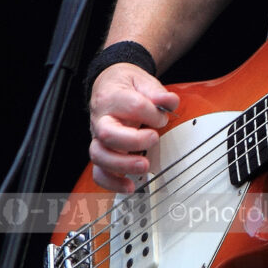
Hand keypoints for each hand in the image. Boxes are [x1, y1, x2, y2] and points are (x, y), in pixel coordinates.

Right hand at [88, 63, 179, 192]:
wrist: (108, 85)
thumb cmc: (126, 85)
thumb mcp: (143, 81)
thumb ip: (157, 92)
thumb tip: (170, 101)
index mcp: (112, 96)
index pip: (132, 105)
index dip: (151, 112)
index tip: (162, 116)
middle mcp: (101, 118)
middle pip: (108, 133)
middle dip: (133, 141)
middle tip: (153, 139)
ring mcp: (97, 137)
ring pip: (99, 155)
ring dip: (122, 165)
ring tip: (143, 166)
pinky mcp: (100, 151)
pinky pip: (98, 172)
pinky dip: (112, 183)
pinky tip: (129, 186)